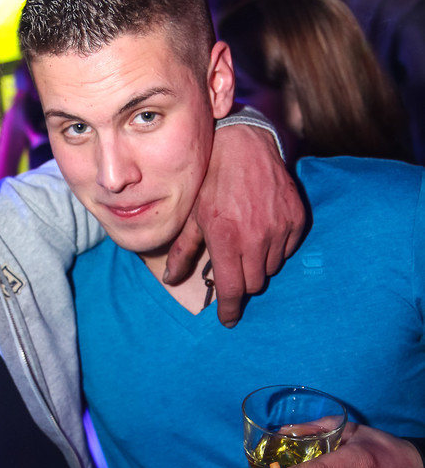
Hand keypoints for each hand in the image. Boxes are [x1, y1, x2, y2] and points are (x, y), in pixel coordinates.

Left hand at [164, 123, 304, 326]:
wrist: (244, 147)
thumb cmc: (212, 183)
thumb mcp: (193, 217)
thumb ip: (182, 252)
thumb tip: (170, 280)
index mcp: (226, 240)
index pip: (231, 290)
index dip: (230, 310)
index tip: (228, 320)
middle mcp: (255, 238)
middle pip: (253, 284)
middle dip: (242, 282)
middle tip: (233, 265)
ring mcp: (279, 229)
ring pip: (271, 269)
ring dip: (258, 264)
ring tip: (246, 240)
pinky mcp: (296, 219)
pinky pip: (287, 250)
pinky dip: (275, 248)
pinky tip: (262, 229)